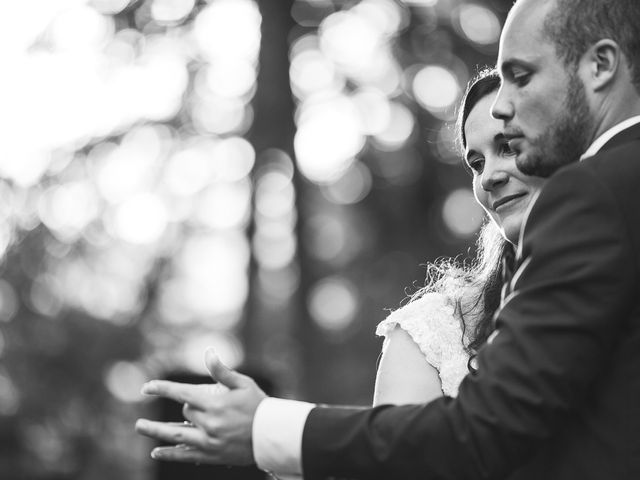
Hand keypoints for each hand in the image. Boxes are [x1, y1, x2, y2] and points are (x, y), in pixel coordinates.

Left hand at [135, 348, 266, 465]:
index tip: (146, 388)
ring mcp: (209, 442)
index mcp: (215, 404)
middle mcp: (209, 424)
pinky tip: (156, 451)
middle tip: (194, 406)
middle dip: (187, 408)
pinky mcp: (211, 456)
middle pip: (185, 413)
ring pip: (175, 436)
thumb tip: (208, 351)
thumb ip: (221, 370)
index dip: (162, 389)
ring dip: (155, 432)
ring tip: (140, 427)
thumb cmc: (258, 406)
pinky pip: (185, 456)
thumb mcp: (243, 384)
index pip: (181, 394)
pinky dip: (169, 454)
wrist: (272, 436)